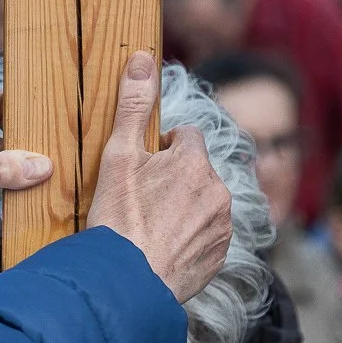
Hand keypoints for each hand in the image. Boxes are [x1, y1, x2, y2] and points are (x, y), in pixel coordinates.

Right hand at [88, 53, 231, 304]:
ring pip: (203, 203)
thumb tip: (142, 58)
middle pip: (197, 171)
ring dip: (184, 207)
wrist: (126, 284)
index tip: (143, 168)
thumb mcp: (118, 156)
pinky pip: (207, 236)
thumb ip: (134, 106)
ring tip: (150, 226)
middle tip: (142, 200)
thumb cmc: (119, 219)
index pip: (187, 137)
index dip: (162, 149)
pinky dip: (189, 237)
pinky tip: (162, 246)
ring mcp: (222, 227)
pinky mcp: (220, 256)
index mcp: (196, 162)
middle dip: (175, 179)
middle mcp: (219, 192)